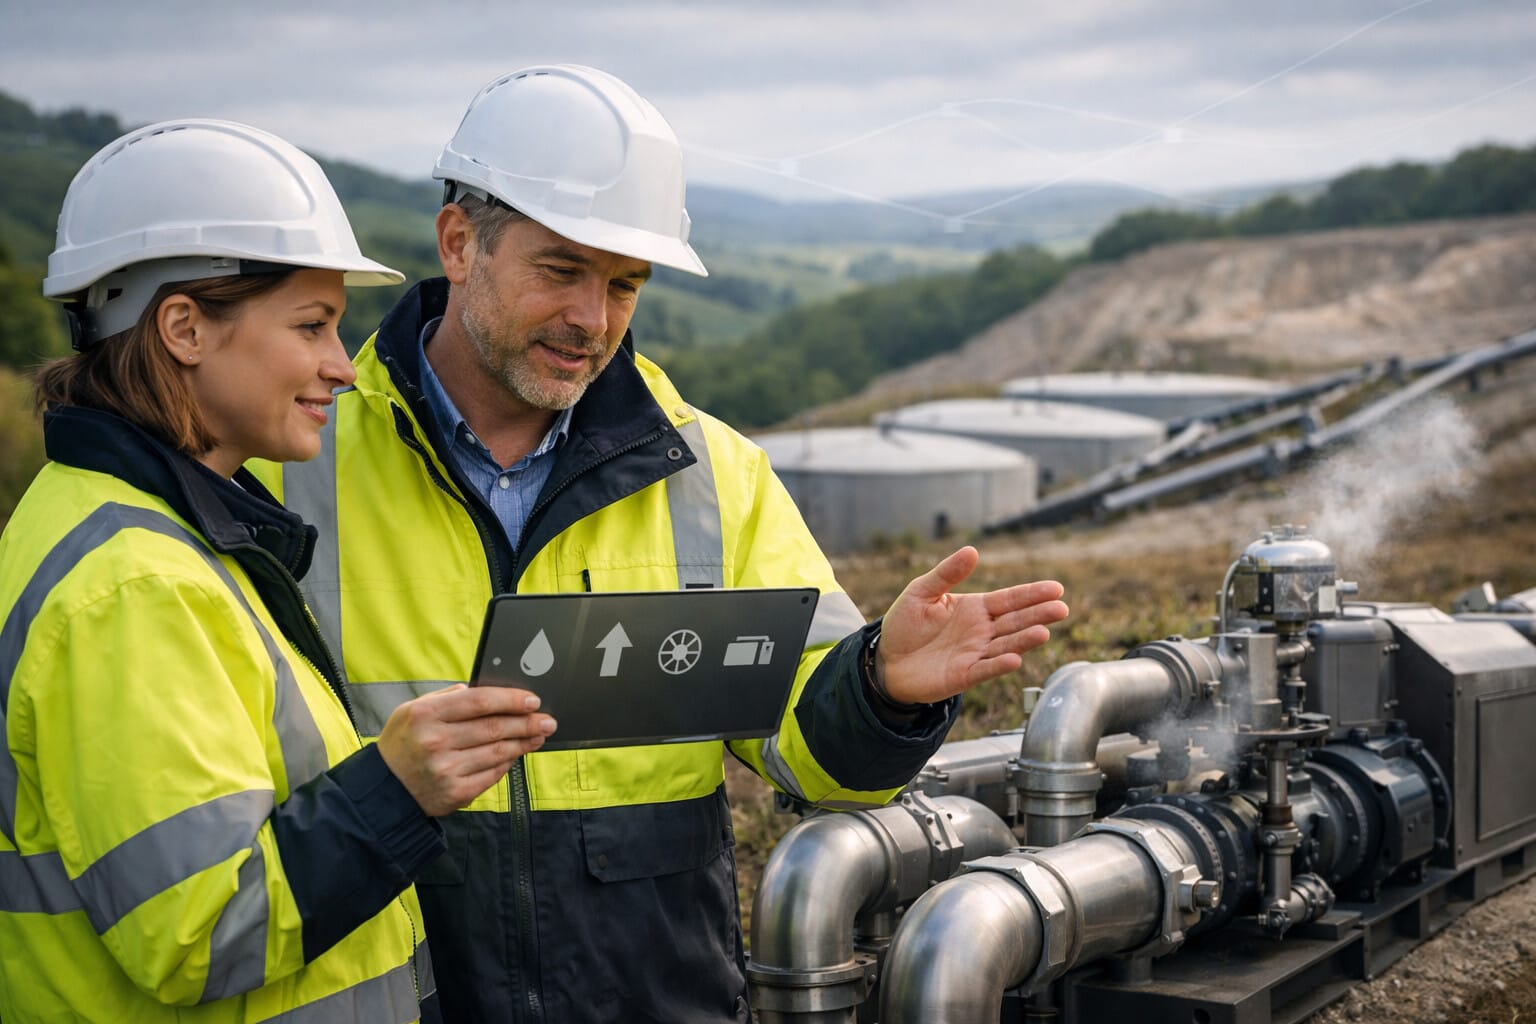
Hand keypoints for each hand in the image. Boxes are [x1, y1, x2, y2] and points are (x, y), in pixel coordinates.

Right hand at [376, 684, 556, 816]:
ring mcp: (446, 769)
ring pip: (498, 752)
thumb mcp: (412, 710)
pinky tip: (516, 754)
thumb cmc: (403, 743)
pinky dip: (507, 763)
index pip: (479, 701)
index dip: (510, 700)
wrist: (384, 789)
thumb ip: (446, 697)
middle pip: (494, 728)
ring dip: (524, 743)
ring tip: (538, 735)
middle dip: (527, 722)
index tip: (532, 700)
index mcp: (426, 715)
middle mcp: (435, 742)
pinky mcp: (456, 792)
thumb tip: (480, 689)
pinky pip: (492, 774)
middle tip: (547, 720)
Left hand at [875, 546, 1067, 705]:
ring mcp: (975, 654)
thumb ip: (947, 573)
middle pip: (1016, 621)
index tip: (1056, 588)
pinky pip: (985, 669)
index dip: (1032, 594)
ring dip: (1025, 640)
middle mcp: (982, 631)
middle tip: (1061, 608)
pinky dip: (999, 665)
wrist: (886, 660)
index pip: (1010, 599)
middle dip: (1038, 615)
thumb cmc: (905, 624)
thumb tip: (972, 550)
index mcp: (975, 608)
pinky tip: (1014, 659)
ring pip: (1006, 645)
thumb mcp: (922, 591)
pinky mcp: (964, 676)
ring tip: (1043, 632)